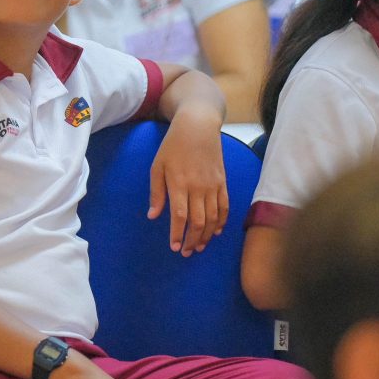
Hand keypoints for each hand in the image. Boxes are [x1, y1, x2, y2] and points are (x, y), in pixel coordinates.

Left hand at [148, 106, 228, 256]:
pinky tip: (216, 231)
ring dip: (207, 235)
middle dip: (193, 240)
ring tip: (200, 246)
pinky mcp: (223, 182)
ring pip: (213, 218)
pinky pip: (225, 207)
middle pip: (198, 221)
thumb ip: (156, 193)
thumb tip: (153, 216)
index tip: (174, 247)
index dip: (178, 234)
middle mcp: (198, 187)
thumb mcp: (157, 166)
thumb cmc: (173, 145)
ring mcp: (213, 185)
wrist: (198, 125)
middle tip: (187, 252)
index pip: (180, 216)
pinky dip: (222, 222)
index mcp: (179, 183)